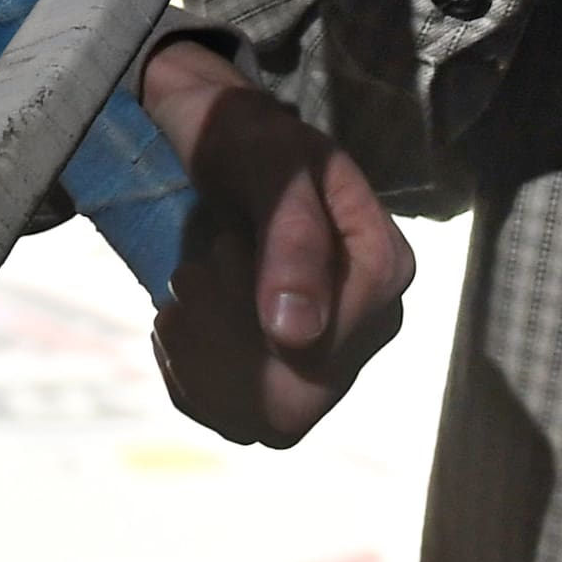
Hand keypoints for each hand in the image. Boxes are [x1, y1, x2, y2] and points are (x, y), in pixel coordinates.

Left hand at [139, 38, 414, 447]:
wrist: (219, 144)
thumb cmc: (250, 141)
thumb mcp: (270, 165)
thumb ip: (291, 239)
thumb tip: (297, 336)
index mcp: (383, 273)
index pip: (320, 364)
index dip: (247, 327)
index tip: (223, 250)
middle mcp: (365, 328)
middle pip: (289, 408)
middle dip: (218, 347)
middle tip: (192, 275)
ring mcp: (324, 357)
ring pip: (252, 421)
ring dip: (195, 356)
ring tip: (186, 285)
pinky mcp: (279, 372)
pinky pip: (224, 416)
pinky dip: (183, 371)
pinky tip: (179, 317)